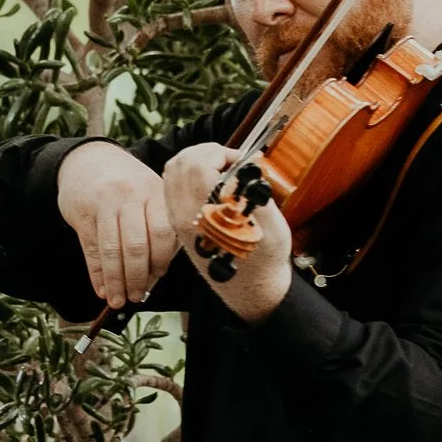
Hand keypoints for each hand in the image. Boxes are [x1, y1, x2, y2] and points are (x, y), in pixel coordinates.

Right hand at [55, 143, 176, 309]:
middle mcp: (130, 196)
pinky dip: (97, 274)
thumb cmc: (127, 184)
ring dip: (116, 281)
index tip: (157, 279)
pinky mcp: (81, 213)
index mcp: (154, 191)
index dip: (161, 261)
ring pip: (112, 250)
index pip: (162, 233)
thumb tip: (155, 276)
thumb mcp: (149, 193)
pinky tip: (102, 289)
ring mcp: (103, 204)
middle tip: (136, 297)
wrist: (88, 160)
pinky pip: (91, 249)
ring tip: (118, 301)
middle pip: (136, 245)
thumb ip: (157, 226)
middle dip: (137, 278)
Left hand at [162, 145, 294, 321]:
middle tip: (230, 160)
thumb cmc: (265, 257)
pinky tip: (210, 182)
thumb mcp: (269, 221)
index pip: (198, 164)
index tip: (240, 160)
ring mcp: (177, 220)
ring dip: (195, 161)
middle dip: (206, 152)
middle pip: (180, 163)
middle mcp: (185, 215)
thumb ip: (252, 188)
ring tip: (221, 168)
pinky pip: (171, 187)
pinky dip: (188, 175)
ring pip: (171, 173)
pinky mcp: (177, 223)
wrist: (252, 288)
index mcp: (207, 213)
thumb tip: (242, 163)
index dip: (221, 153)